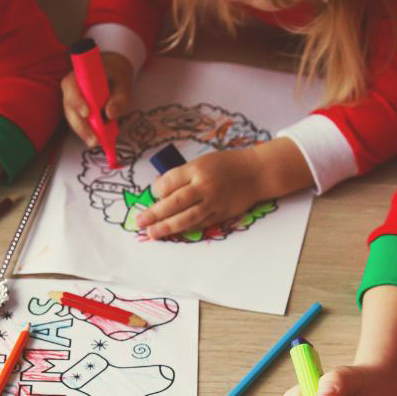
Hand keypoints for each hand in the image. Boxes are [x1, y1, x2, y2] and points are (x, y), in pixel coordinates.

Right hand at [62, 51, 133, 145]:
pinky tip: (98, 141)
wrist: (114, 74)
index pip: (72, 87)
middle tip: (94, 140)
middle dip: (81, 126)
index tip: (87, 113)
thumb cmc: (116, 76)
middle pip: (70, 108)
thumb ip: (119, 98)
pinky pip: (80, 124)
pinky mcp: (77, 113)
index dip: (77, 101)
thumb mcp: (123, 84)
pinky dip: (88, 133)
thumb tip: (111, 114)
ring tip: (97, 143)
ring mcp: (72, 101)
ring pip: (73, 119)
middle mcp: (71, 89)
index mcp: (79, 75)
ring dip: (84, 133)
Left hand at [135, 146, 265, 239]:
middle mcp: (205, 186)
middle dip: (155, 213)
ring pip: (187, 217)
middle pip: (175, 202)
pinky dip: (186, 229)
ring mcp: (214, 202)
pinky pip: (200, 224)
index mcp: (197, 169)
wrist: (256, 172)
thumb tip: (159, 189)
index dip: (157, 190)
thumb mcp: (202, 162)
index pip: (170, 182)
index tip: (154, 194)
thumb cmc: (226, 165)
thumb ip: (182, 175)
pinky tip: (174, 233)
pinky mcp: (222, 214)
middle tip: (140, 222)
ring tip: (152, 233)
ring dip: (167, 227)